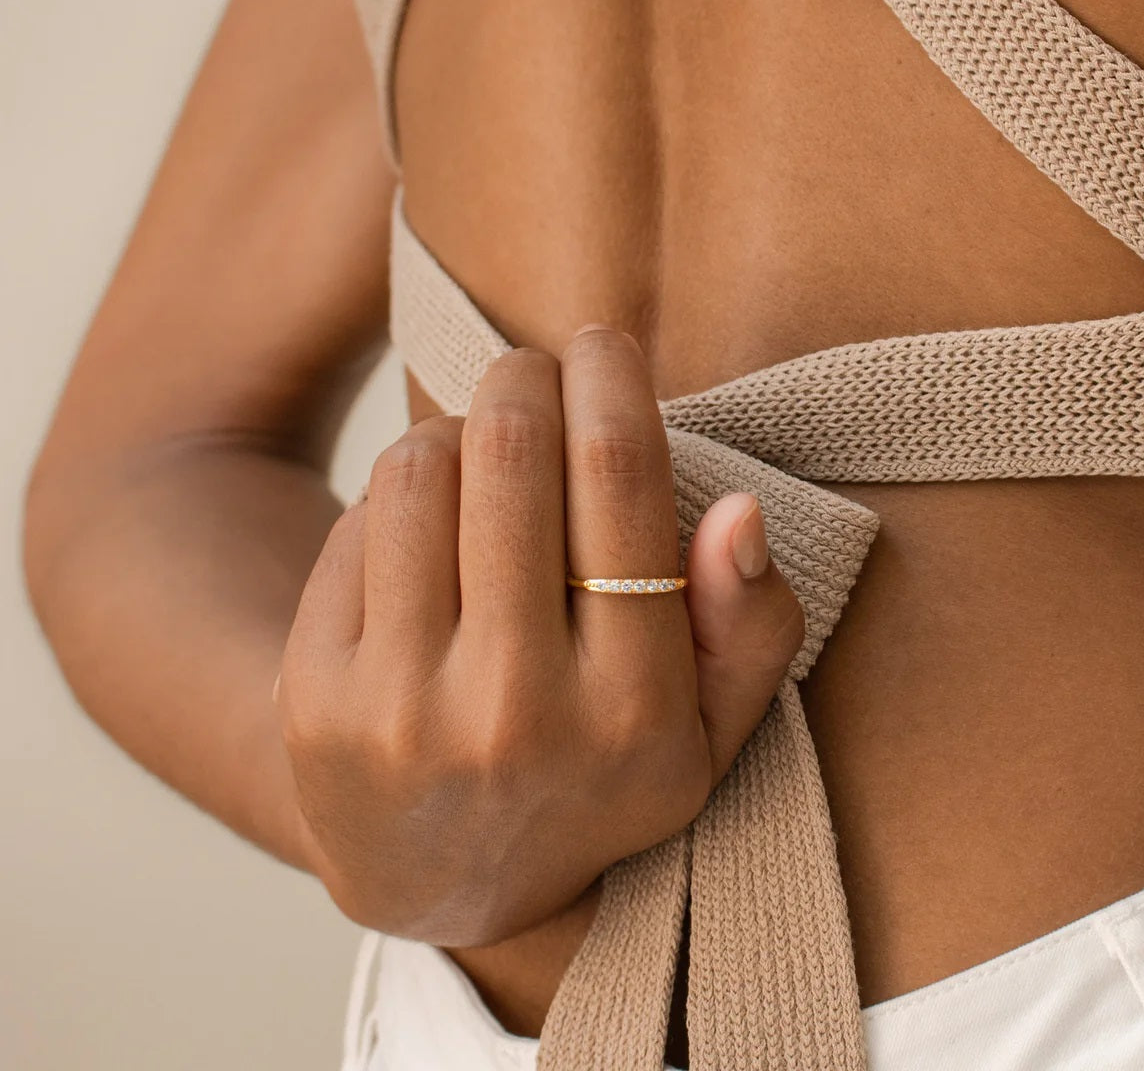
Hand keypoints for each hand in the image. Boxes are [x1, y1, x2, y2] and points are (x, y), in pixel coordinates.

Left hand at [275, 326, 804, 945]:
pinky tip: (425, 528)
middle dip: (526, 377)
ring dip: (457, 430)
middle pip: (513, 454)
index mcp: (632, 713)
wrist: (443, 874)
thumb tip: (737, 511)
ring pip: (421, 471)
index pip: (619, 484)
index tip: (601, 344)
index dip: (610, 381)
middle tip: (532, 371)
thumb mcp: (706, 733)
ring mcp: (403, 710)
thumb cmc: (590, 775)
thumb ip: (751, 626)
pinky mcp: (318, 697)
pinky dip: (400, 494)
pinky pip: (357, 522)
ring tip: (479, 454)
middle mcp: (514, 714)